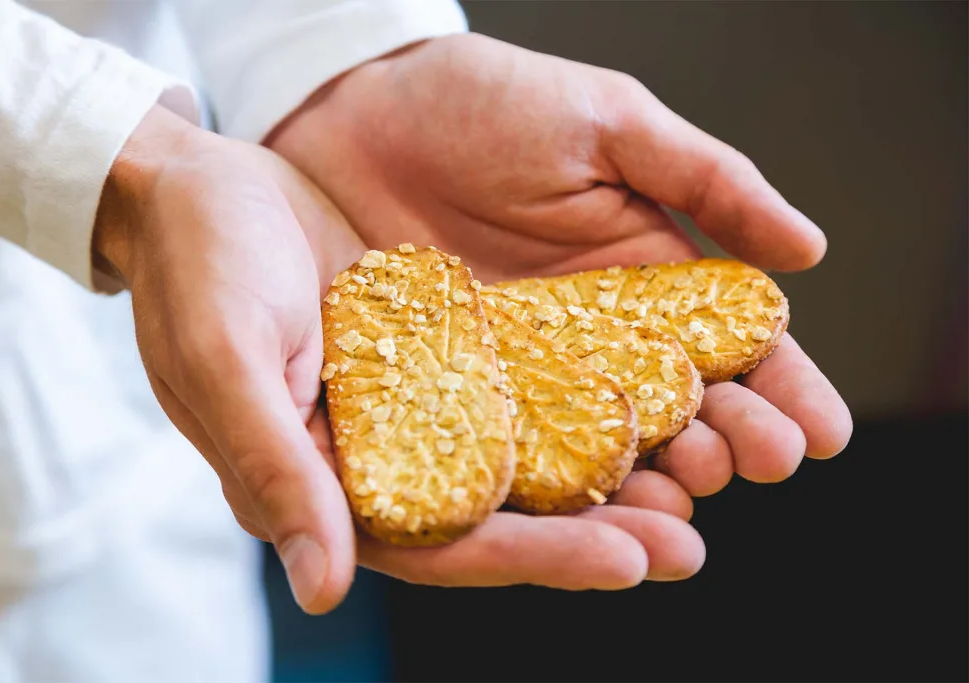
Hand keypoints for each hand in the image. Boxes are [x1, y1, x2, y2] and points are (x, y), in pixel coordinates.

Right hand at [96, 106, 704, 616]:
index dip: (533, 559)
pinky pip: (518, 381)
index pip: (442, 544)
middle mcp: (380, 454)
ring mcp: (415, 402)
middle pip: (499, 516)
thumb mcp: (227, 362)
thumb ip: (275, 471)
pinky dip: (577, 395)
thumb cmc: (195, 269)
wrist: (198, 187)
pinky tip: (641, 393)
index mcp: (326, 482)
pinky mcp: (438, 348)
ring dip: (604, 472)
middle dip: (594, 533)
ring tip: (692, 477)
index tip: (626, 561)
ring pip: (521, 457)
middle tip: (686, 545)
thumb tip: (323, 590)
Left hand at [267, 33, 852, 506]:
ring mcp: (526, 373)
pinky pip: (512, 451)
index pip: (732, 345)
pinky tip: (589, 511)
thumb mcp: (607, 123)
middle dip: (729, 442)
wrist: (355, 116)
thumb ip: (708, 180)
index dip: (781, 390)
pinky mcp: (458, 393)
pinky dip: (555, 489)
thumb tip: (811, 251)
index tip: (819, 433)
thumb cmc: (482, 103)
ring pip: (606, 447)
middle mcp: (595, 337)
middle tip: (758, 464)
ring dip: (655, 481)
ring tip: (686, 500)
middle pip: (680, 410)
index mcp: (646, 275)